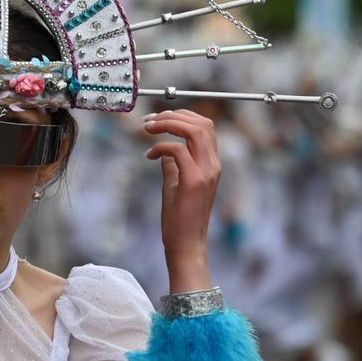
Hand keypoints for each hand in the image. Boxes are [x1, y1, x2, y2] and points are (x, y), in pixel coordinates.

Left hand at [144, 109, 220, 292]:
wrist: (186, 244)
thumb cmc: (180, 217)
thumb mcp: (176, 183)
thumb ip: (174, 164)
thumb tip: (163, 149)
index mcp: (212, 164)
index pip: (205, 126)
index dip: (182, 116)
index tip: (158, 119)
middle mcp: (214, 165)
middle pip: (202, 123)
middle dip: (173, 115)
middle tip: (150, 121)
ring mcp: (206, 172)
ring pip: (193, 130)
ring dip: (168, 124)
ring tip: (148, 129)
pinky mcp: (194, 181)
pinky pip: (177, 150)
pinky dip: (160, 147)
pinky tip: (148, 155)